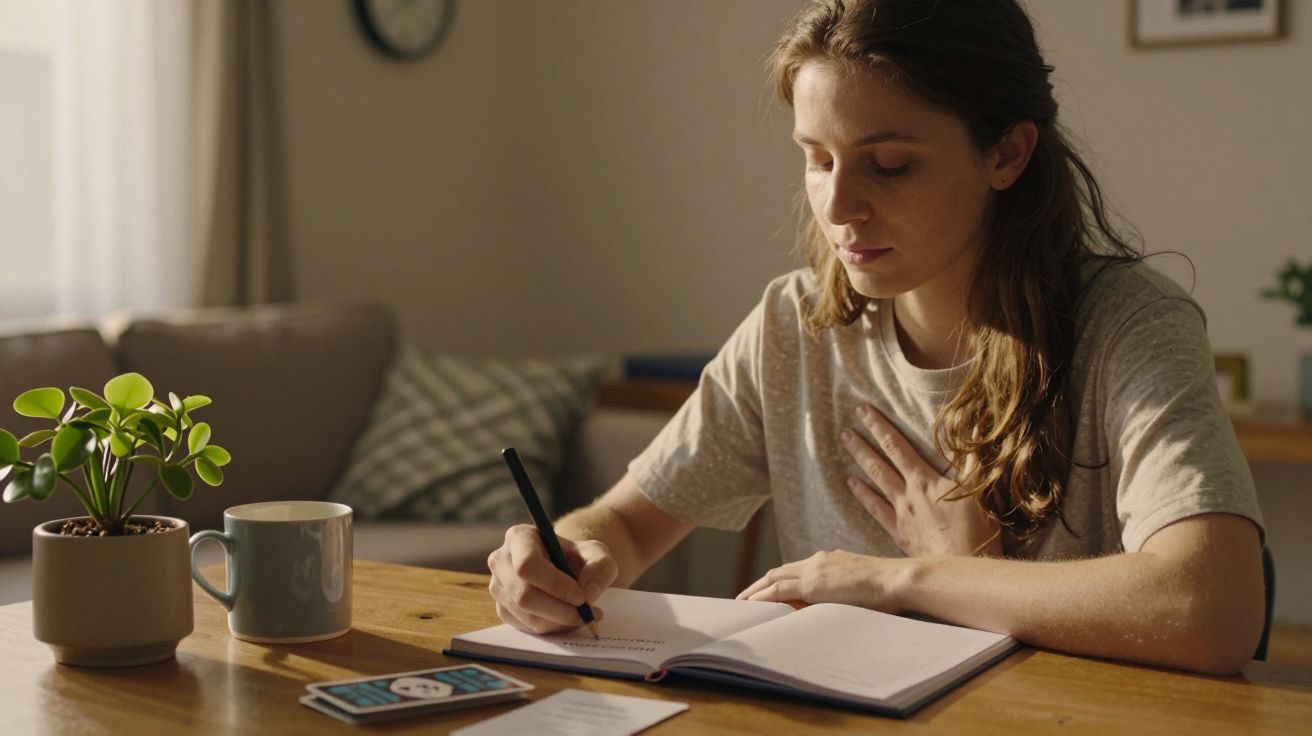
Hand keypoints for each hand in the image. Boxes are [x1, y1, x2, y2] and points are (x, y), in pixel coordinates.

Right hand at [487, 524, 617, 634]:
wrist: (566, 569)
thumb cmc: (577, 557)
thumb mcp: (597, 554)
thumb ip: (600, 567)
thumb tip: (589, 593)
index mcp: (520, 537)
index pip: (528, 564)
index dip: (554, 584)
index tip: (580, 597)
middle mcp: (501, 560)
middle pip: (524, 595)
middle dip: (560, 610)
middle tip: (588, 614)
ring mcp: (498, 586)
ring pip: (526, 615)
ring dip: (559, 621)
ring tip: (584, 616)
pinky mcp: (503, 609)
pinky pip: (526, 627)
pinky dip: (552, 628)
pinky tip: (567, 619)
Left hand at [736, 549, 908, 611]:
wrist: (898, 580)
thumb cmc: (889, 587)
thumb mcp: (862, 586)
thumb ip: (845, 591)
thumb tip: (835, 604)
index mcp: (830, 560)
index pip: (796, 570)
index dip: (778, 580)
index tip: (767, 591)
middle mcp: (818, 561)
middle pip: (779, 572)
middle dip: (760, 585)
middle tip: (744, 598)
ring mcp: (814, 571)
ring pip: (774, 579)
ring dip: (755, 592)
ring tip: (741, 605)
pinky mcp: (813, 585)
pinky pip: (779, 591)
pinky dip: (763, 598)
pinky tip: (753, 606)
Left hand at [841, 404, 1000, 556]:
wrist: (963, 566)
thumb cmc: (977, 529)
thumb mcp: (979, 488)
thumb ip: (973, 455)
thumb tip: (977, 421)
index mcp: (926, 480)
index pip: (897, 446)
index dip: (880, 427)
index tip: (864, 410)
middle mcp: (908, 493)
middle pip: (881, 461)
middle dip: (864, 440)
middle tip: (848, 424)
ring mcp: (901, 513)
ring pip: (875, 481)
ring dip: (859, 460)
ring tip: (846, 443)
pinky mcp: (899, 533)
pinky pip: (876, 510)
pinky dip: (863, 495)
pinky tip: (852, 483)